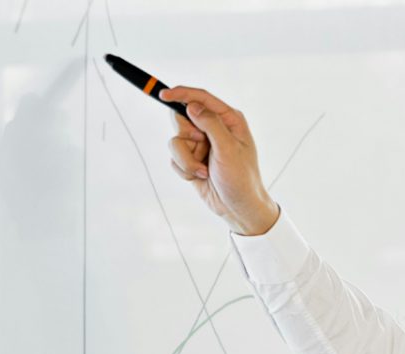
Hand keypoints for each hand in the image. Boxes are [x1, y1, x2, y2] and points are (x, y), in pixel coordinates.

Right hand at [160, 85, 279, 235]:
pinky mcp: (192, 159)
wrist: (237, 208)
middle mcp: (213, 129)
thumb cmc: (241, 179)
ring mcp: (201, 144)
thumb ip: (211, 125)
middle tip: (199, 146)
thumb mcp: (228, 149)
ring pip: (175, 141)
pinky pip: (175, 157)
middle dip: (186, 136)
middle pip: (182, 118)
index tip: (163, 94)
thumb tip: (192, 106)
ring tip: (204, 171)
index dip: (181, 94)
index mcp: (228, 120)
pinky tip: (201, 177)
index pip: (201, 99)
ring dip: (186, 159)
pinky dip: (185, 169)